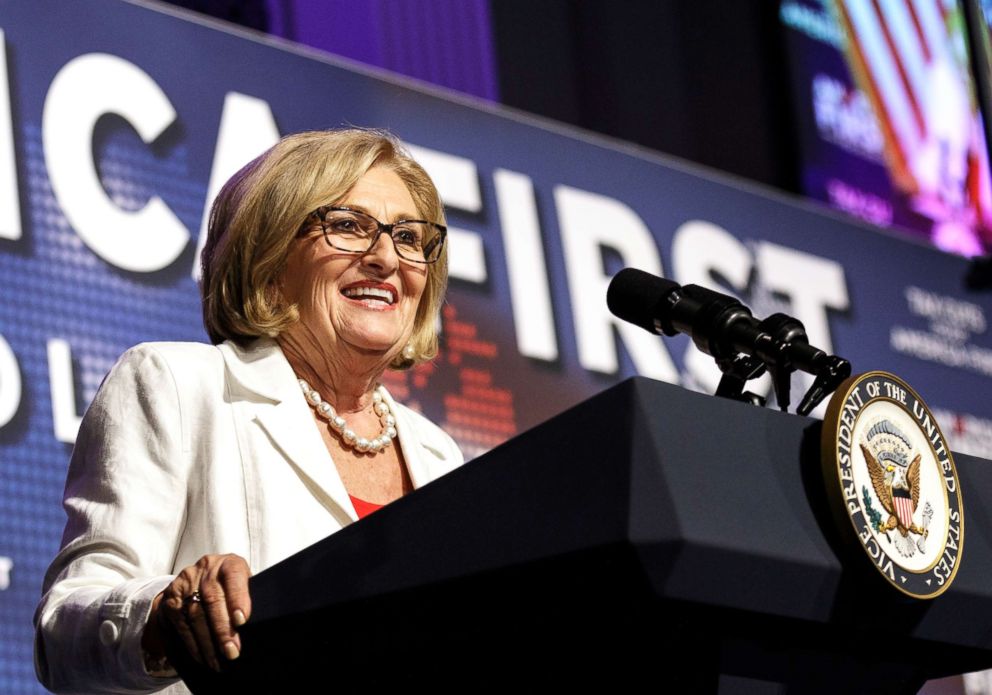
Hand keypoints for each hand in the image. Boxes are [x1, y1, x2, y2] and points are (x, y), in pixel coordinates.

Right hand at [144, 554, 251, 672]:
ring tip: (218, 662)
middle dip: (222, 630)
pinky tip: (202, 657)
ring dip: (207, 643)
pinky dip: (193, 644)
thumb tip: (258, 625)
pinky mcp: (171, 599)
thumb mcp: (242, 584)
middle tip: (231, 652)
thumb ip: (247, 597)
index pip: (234, 576)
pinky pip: (182, 625)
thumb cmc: (229, 587)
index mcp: (229, 563)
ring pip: (195, 615)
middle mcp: (206, 568)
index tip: (242, 621)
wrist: (195, 579)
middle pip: (213, 600)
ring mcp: (186, 582)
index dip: (238, 598)